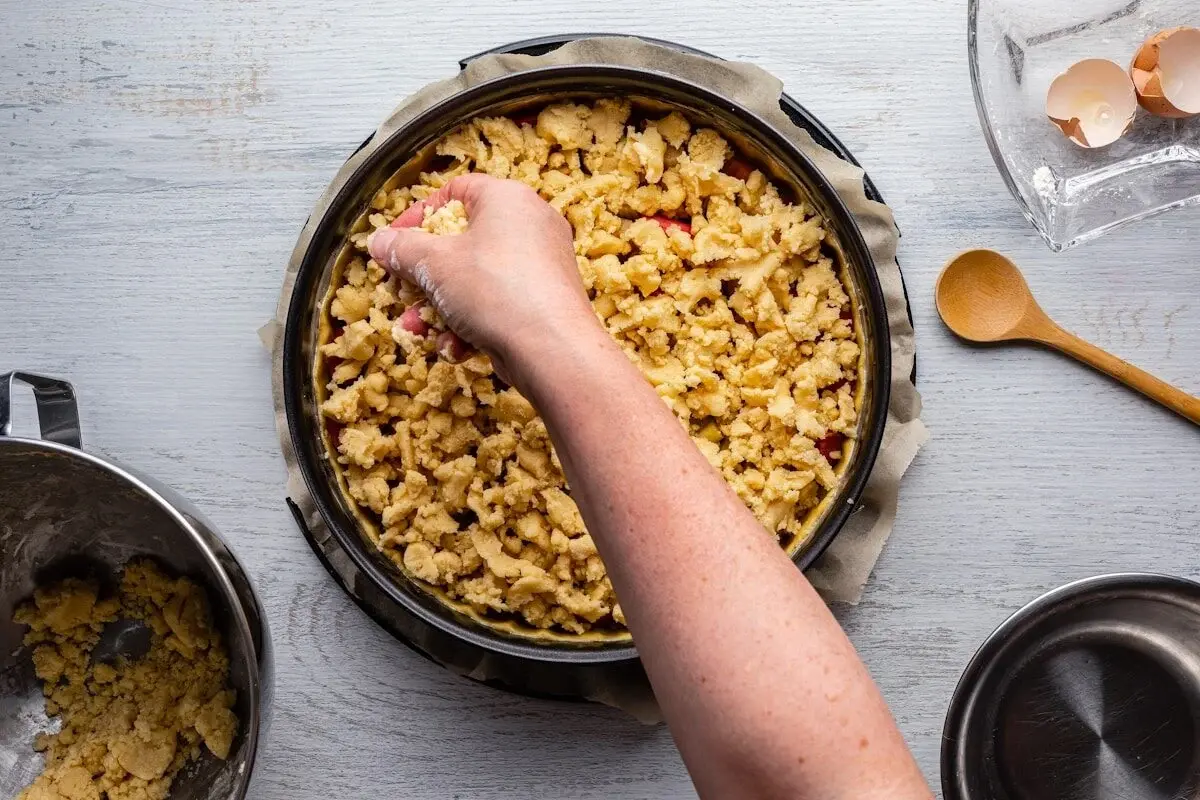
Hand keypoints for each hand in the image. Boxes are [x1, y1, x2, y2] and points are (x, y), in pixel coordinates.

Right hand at [367, 174, 599, 385]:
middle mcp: (530, 226)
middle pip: (461, 242)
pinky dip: (471, 324)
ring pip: (475, 281)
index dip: (418, 215)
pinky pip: (496, 305)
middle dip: (425, 275)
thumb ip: (402, 249)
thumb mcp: (436, 264)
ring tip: (419, 328)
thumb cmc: (497, 291)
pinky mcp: (543, 302)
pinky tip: (456, 347)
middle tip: (403, 291)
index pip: (455, 192)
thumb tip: (379, 241)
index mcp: (507, 199)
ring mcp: (540, 266)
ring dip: (440, 307)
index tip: (394, 241)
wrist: (553, 350)